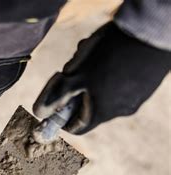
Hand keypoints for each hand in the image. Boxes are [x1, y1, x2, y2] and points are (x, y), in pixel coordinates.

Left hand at [33, 22, 169, 134]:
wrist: (152, 32)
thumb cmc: (110, 55)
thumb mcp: (75, 76)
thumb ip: (56, 96)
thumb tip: (38, 113)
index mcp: (102, 113)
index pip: (76, 127)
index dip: (61, 117)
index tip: (55, 103)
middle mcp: (121, 110)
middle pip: (88, 106)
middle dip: (75, 89)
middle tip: (72, 69)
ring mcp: (136, 96)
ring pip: (102, 91)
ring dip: (90, 76)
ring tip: (88, 54)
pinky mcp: (145, 83)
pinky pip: (119, 82)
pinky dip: (107, 70)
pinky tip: (107, 50)